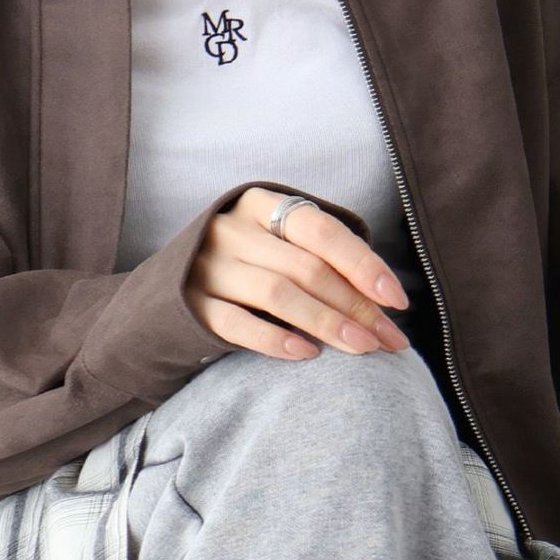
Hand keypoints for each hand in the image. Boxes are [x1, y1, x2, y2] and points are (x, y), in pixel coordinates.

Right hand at [183, 186, 412, 360]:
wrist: (162, 294)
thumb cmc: (241, 268)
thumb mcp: (272, 243)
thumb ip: (317, 255)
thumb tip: (385, 296)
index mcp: (258, 205)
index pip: (321, 231)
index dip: (363, 265)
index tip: (396, 300)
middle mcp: (230, 231)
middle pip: (306, 267)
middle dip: (355, 305)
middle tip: (388, 339)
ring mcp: (206, 267)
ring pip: (277, 294)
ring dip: (326, 323)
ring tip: (360, 348)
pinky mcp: (191, 306)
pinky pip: (237, 324)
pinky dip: (275, 340)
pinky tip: (307, 354)